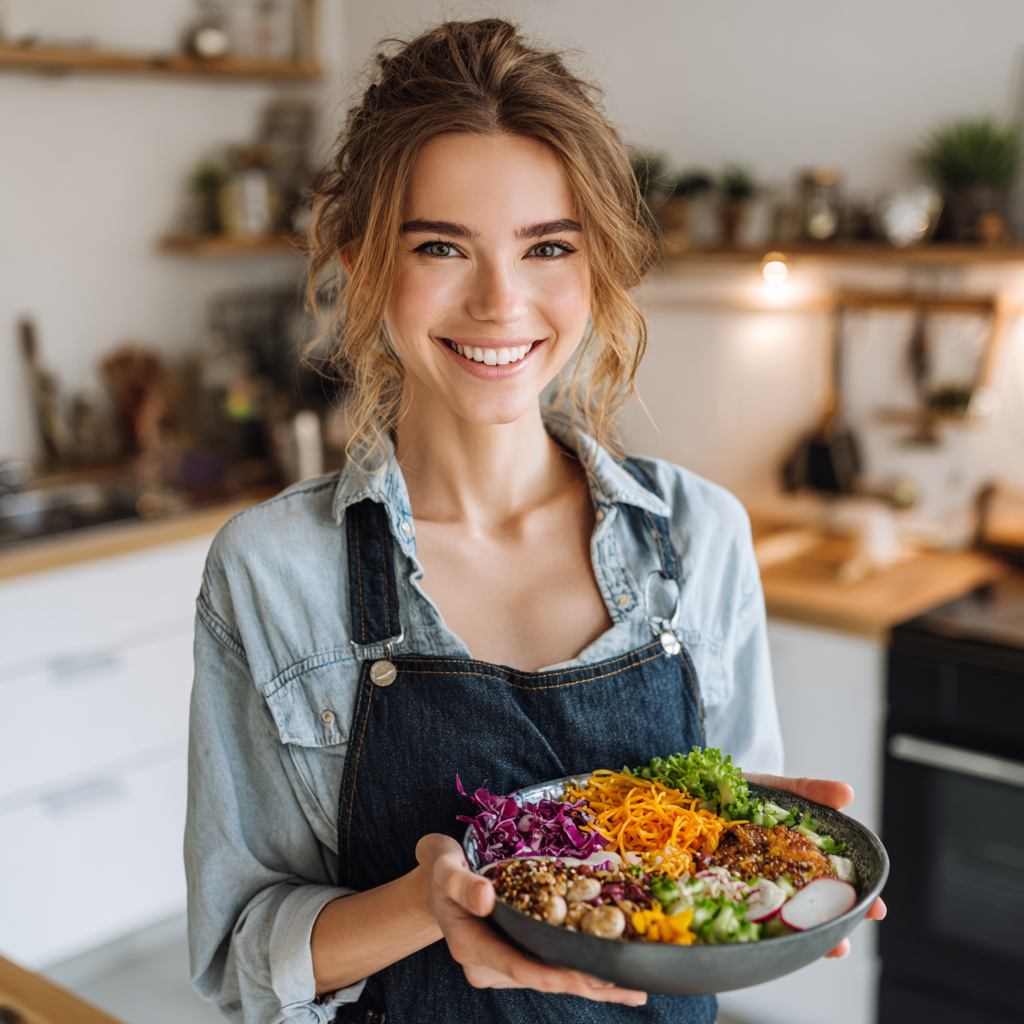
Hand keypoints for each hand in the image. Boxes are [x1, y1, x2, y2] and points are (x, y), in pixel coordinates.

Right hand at [415, 833, 646, 1005]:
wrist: (437, 877)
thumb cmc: (440, 869)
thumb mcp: (445, 869)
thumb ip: (462, 884)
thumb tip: (486, 898)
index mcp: (470, 947)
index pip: (517, 967)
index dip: (555, 974)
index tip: (589, 977)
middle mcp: (488, 964)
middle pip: (541, 979)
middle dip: (585, 984)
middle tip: (629, 989)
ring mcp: (502, 963)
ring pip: (549, 977)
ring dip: (589, 983)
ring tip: (633, 990)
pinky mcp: (515, 955)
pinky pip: (550, 966)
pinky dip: (579, 970)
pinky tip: (611, 977)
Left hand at [745, 773, 886, 958]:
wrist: (703, 788)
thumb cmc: (747, 791)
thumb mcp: (781, 788)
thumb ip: (812, 791)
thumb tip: (847, 793)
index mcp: (806, 853)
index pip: (840, 877)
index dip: (861, 895)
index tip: (878, 908)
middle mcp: (787, 874)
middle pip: (817, 904)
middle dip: (833, 925)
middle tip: (845, 944)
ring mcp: (758, 884)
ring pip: (786, 914)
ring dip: (803, 933)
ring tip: (817, 950)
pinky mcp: (728, 887)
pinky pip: (745, 910)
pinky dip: (758, 926)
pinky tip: (766, 938)